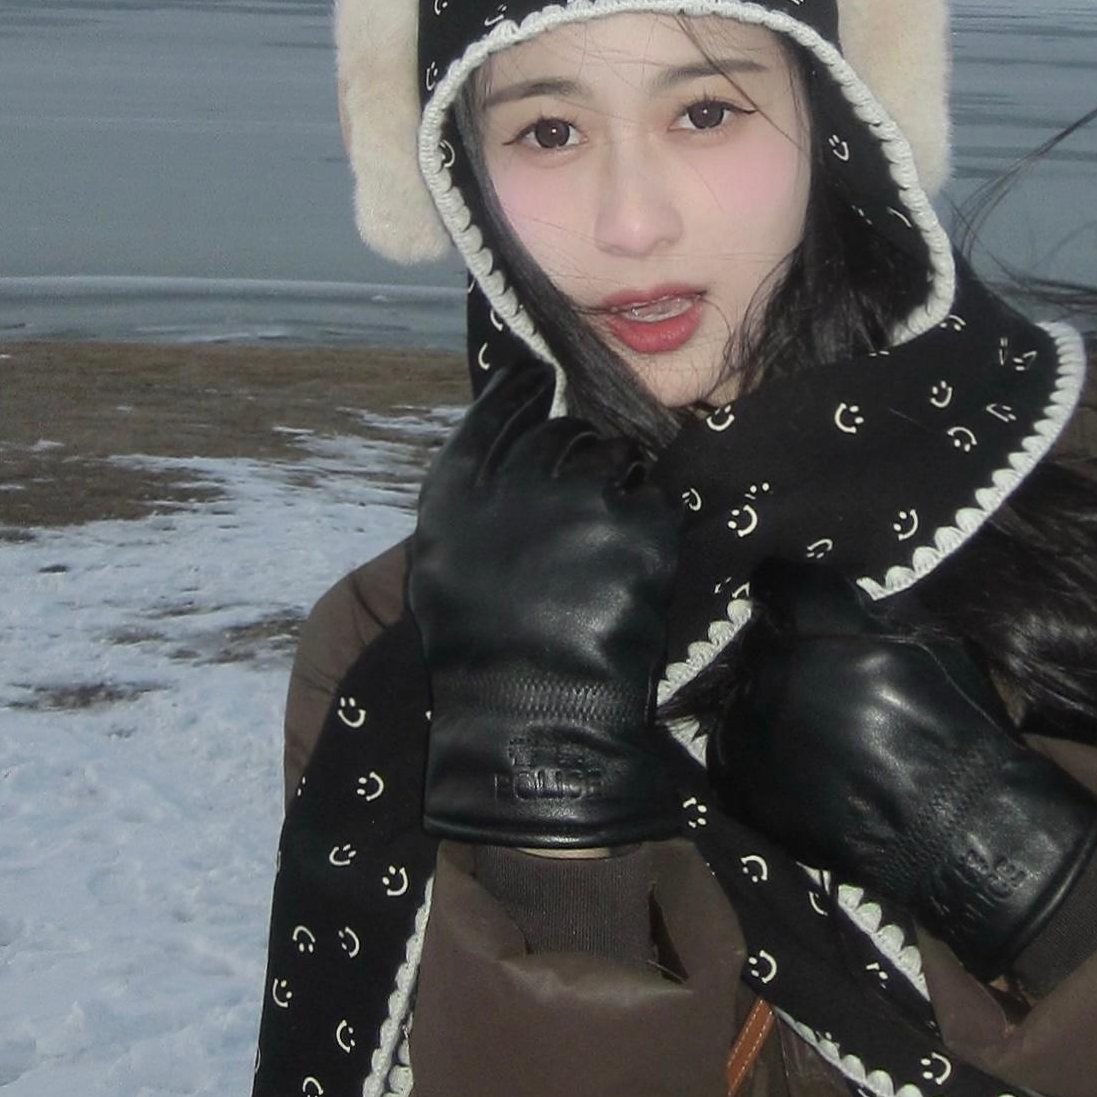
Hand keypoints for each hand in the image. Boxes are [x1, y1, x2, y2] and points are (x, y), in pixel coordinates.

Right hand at [408, 365, 685, 849]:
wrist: (533, 720)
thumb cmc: (481, 658)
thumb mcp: (443, 571)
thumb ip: (471, 505)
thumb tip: (512, 457)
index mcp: (457, 498)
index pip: (493, 415)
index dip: (517, 392)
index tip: (536, 376)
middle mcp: (516, 487)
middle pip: (562, 433)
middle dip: (578, 453)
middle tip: (584, 500)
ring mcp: (580, 504)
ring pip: (615, 458)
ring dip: (617, 487)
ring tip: (608, 544)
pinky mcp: (637, 529)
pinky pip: (653, 502)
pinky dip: (650, 530)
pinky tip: (634, 569)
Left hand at [711, 564, 1096, 980]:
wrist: (956, 826)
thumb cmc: (957, 731)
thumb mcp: (930, 648)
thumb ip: (872, 628)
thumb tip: (846, 620)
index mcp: (823, 627)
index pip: (779, 581)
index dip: (789, 589)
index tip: (795, 601)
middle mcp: (776, 670)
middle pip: (760, 644)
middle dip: (787, 654)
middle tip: (819, 678)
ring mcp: (753, 730)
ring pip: (743, 700)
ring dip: (771, 707)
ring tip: (809, 733)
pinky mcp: (743, 784)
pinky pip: (732, 754)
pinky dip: (756, 756)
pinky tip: (791, 766)